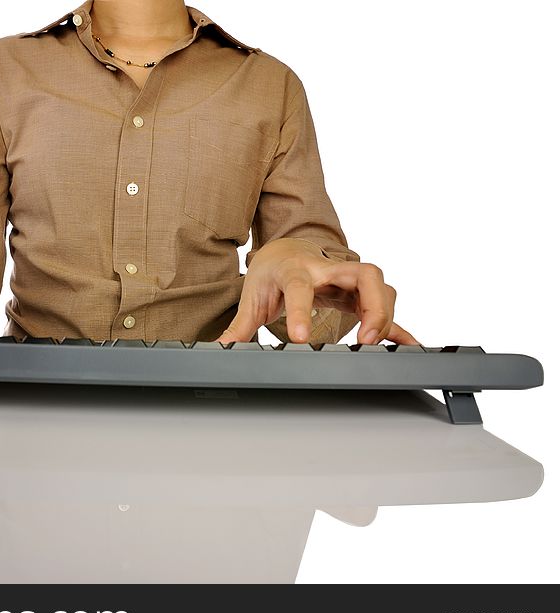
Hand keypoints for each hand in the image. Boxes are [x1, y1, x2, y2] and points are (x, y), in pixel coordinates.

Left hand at [217, 238, 418, 344]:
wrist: (283, 249)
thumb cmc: (271, 272)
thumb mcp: (252, 298)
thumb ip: (239, 326)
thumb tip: (219, 349)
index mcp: (295, 270)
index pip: (301, 287)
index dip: (302, 311)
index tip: (302, 338)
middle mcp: (326, 269)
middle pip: (363, 274)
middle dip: (372, 304)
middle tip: (366, 338)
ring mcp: (346, 278)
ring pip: (380, 285)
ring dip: (385, 313)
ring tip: (375, 343)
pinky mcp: (357, 292)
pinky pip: (383, 306)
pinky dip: (397, 326)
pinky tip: (407, 345)